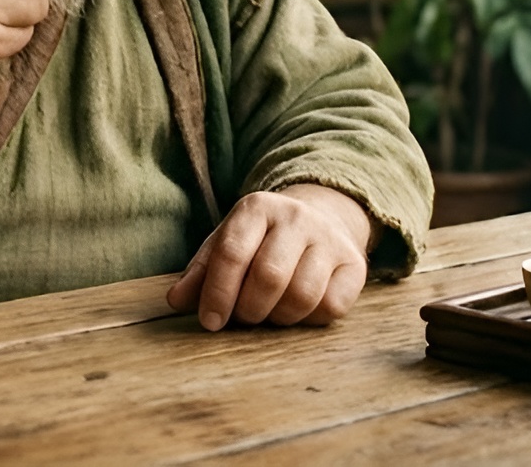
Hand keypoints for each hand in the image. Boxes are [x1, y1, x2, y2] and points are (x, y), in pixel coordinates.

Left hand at [167, 184, 374, 330]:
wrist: (321, 216)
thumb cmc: (261, 240)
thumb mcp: (227, 244)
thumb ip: (201, 272)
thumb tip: (176, 300)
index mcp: (256, 207)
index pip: (232, 253)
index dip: (218, 293)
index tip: (210, 322)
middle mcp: (296, 217)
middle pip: (269, 276)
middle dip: (250, 309)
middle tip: (244, 318)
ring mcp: (329, 238)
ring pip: (302, 295)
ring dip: (279, 317)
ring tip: (270, 313)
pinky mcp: (355, 263)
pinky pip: (332, 306)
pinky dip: (310, 319)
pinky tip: (299, 311)